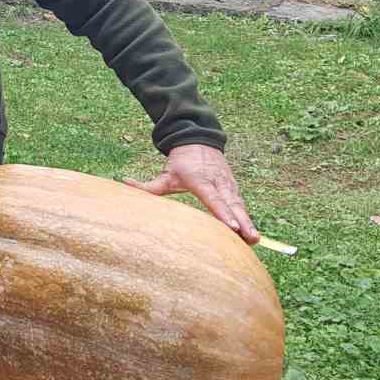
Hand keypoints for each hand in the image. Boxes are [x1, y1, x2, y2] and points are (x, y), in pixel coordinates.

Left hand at [124, 144, 259, 244]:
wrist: (199, 140)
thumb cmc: (181, 162)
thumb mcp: (166, 174)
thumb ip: (147, 186)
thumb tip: (125, 184)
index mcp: (201, 181)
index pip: (213, 199)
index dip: (223, 213)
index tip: (231, 226)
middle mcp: (218, 183)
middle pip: (232, 205)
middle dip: (242, 222)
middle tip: (251, 238)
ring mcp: (228, 185)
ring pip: (239, 205)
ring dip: (248, 222)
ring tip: (255, 239)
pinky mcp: (233, 187)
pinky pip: (240, 204)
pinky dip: (246, 217)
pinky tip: (251, 233)